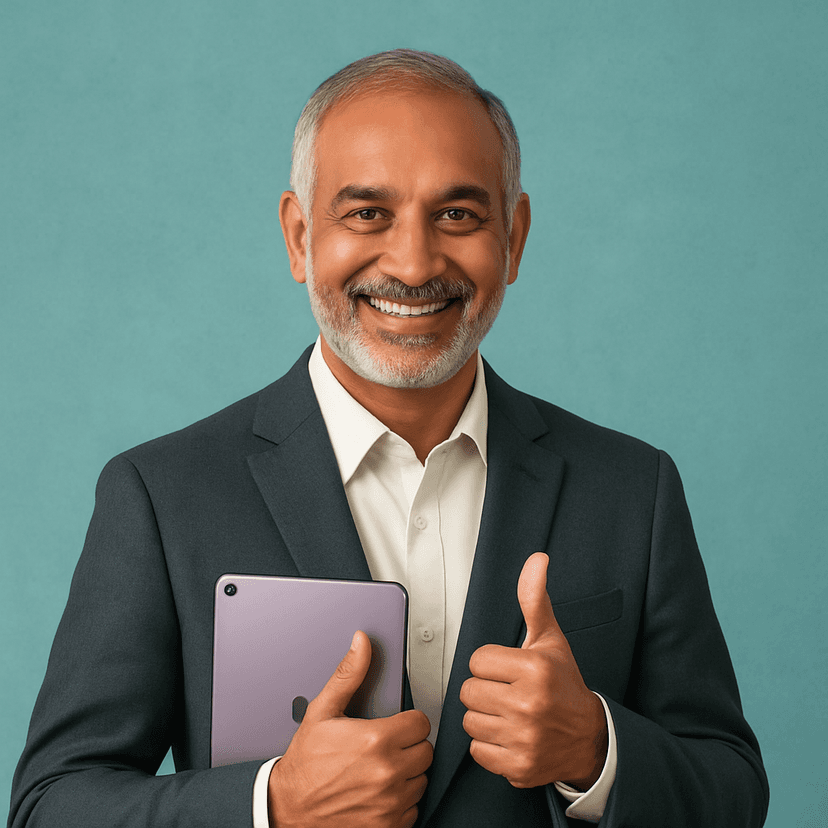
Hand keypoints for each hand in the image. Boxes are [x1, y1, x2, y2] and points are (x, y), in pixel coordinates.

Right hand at [268, 630, 431, 827]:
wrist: (288, 808)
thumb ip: (349, 674)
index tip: (394, 725)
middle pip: (425, 751)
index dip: (407, 721)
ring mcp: (390, 803)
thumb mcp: (322, 711)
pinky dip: (400, 802)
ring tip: (379, 769)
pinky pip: (413, 809)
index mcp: (376, 739)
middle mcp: (388, 773)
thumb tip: (361, 643)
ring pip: (421, 779)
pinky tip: (379, 791)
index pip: (421, 722)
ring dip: (406, 774)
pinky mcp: (389, 826)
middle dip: (408, 746)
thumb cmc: (305, 761)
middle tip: (385, 746)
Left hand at [460, 552, 607, 789]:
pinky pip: (477, 751)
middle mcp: (528, 704)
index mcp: (534, 669)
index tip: (510, 670)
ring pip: (469, 720)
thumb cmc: (563, 684)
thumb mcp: (550, 639)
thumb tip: (537, 559)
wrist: (589, 739)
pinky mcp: (518, 767)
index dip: (491, 664)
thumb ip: (534, 599)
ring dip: (484, 717)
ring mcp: (523, 738)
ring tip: (508, 714)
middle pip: (468, 690)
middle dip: (485, 690)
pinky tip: (510, 736)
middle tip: (507, 692)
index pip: (477, 660)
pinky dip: (489, 746)